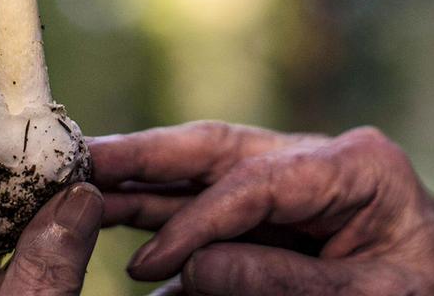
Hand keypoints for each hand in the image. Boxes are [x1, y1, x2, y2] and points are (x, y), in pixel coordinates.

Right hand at [90, 122, 433, 295]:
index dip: (194, 223)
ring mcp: (292, 183)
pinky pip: (209, 215)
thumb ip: (284, 284)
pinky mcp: (275, 214)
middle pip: (215, 150)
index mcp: (356, 164)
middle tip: (78, 159)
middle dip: (143, 157)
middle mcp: (315, 160)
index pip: (254, 182)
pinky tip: (118, 234)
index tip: (147, 267)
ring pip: (201, 173)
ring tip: (79, 186)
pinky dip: (164, 227)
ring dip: (141, 182)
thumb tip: (190, 270)